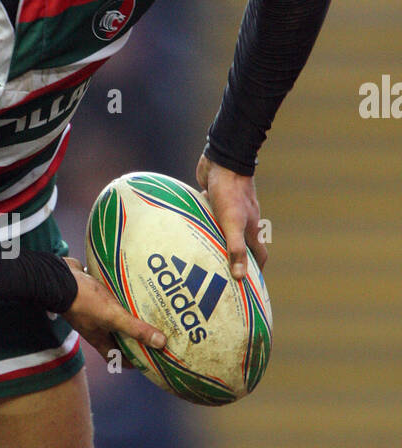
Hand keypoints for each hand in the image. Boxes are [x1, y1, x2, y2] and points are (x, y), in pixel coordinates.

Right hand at [62, 257, 166, 362]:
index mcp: (99, 338)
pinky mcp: (92, 293)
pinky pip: (111, 298)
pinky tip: (135, 289)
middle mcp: (96, 326)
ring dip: (130, 315)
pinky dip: (122, 296)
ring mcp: (93, 310)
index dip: (134, 361)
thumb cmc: (83, 302)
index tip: (151, 359)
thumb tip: (161, 343)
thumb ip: (135, 329)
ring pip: (115, 316)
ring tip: (151, 310)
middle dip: (136, 336)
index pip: (117, 357)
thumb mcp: (112, 317)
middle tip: (157, 331)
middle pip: (119, 336)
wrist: (59, 277)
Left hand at [195, 154, 267, 277]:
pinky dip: (204, 223)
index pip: (259, 256)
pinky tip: (190, 229)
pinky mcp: (216, 199)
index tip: (249, 288)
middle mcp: (243, 220)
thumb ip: (234, 248)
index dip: (255, 272)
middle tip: (220, 275)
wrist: (223, 159)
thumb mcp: (231, 223)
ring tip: (202, 256)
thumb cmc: (229, 193)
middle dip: (233, 260)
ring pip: (225, 231)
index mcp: (251, 228)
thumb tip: (239, 277)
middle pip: (241, 245)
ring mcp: (230, 209)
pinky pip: (211, 216)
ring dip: (216, 241)